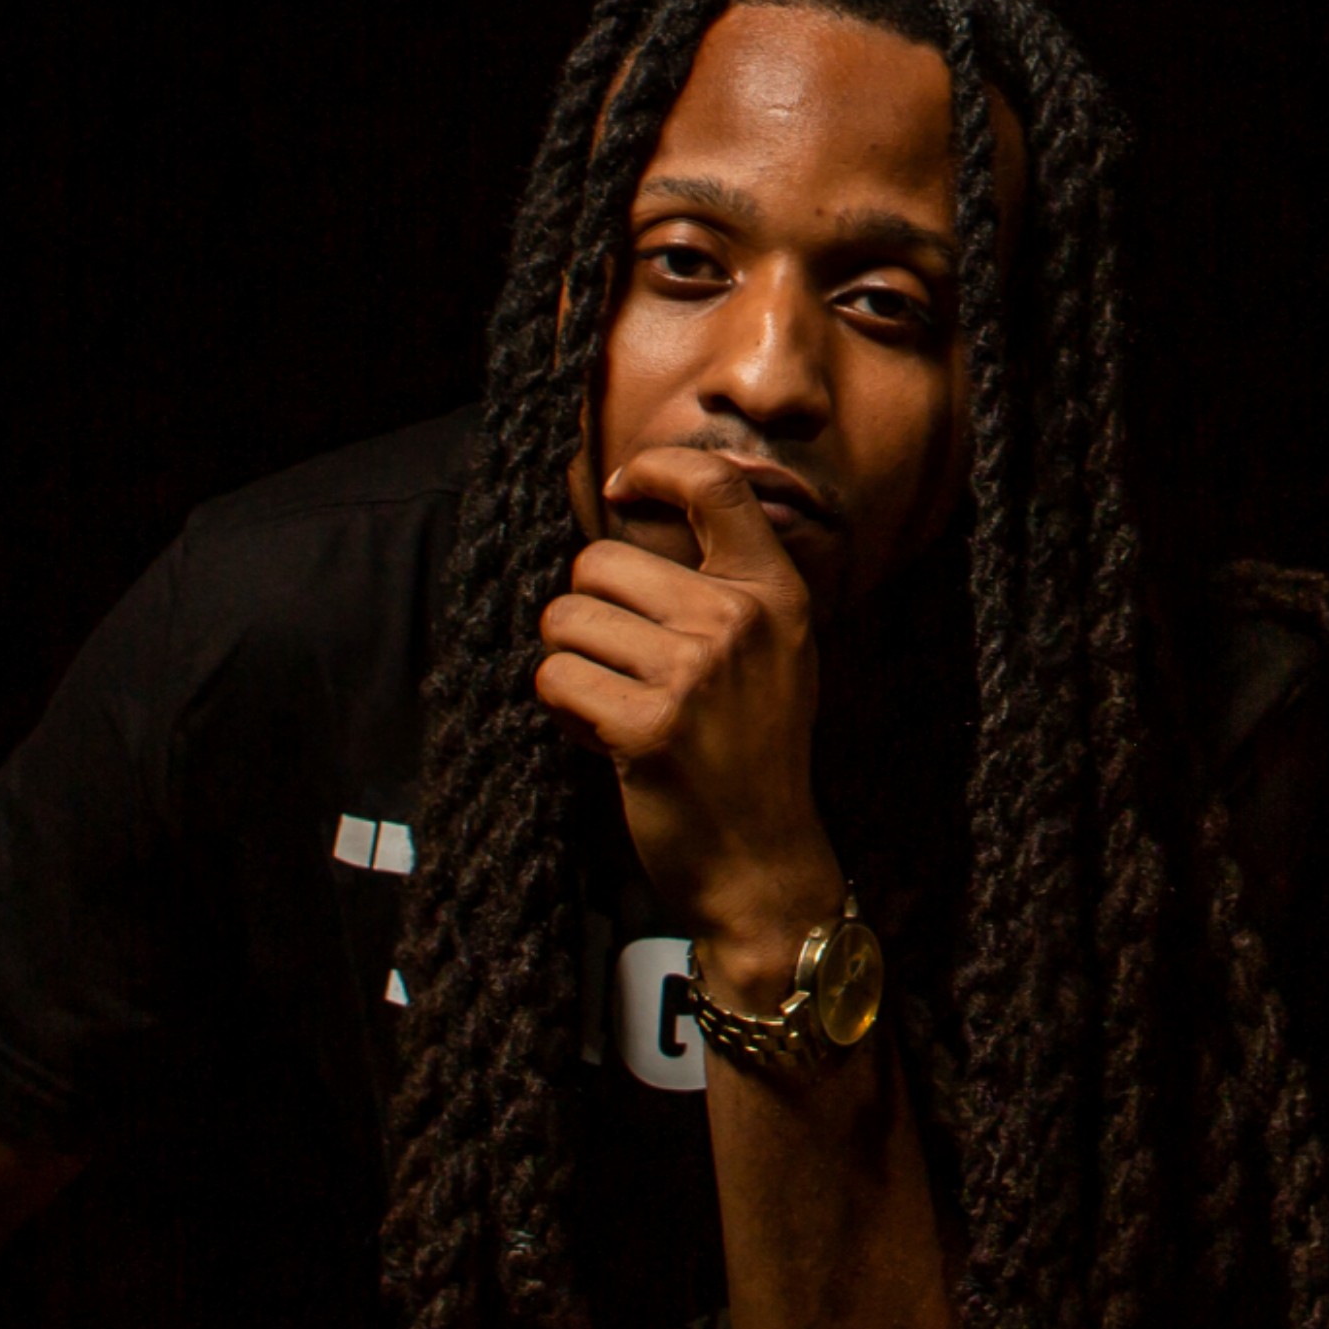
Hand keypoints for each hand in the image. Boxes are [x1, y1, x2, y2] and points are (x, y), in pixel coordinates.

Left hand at [535, 448, 844, 996]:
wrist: (760, 860)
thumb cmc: (751, 752)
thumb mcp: (772, 653)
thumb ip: (722, 587)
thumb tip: (623, 518)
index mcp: (773, 594)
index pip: (715, 485)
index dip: (656, 468)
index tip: (624, 488)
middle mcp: (737, 622)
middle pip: (599, 560)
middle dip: (588, 611)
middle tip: (623, 663)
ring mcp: (692, 673)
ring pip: (566, 620)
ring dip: (572, 664)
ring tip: (617, 703)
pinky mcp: (645, 725)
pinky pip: (554, 679)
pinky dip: (565, 710)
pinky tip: (607, 737)